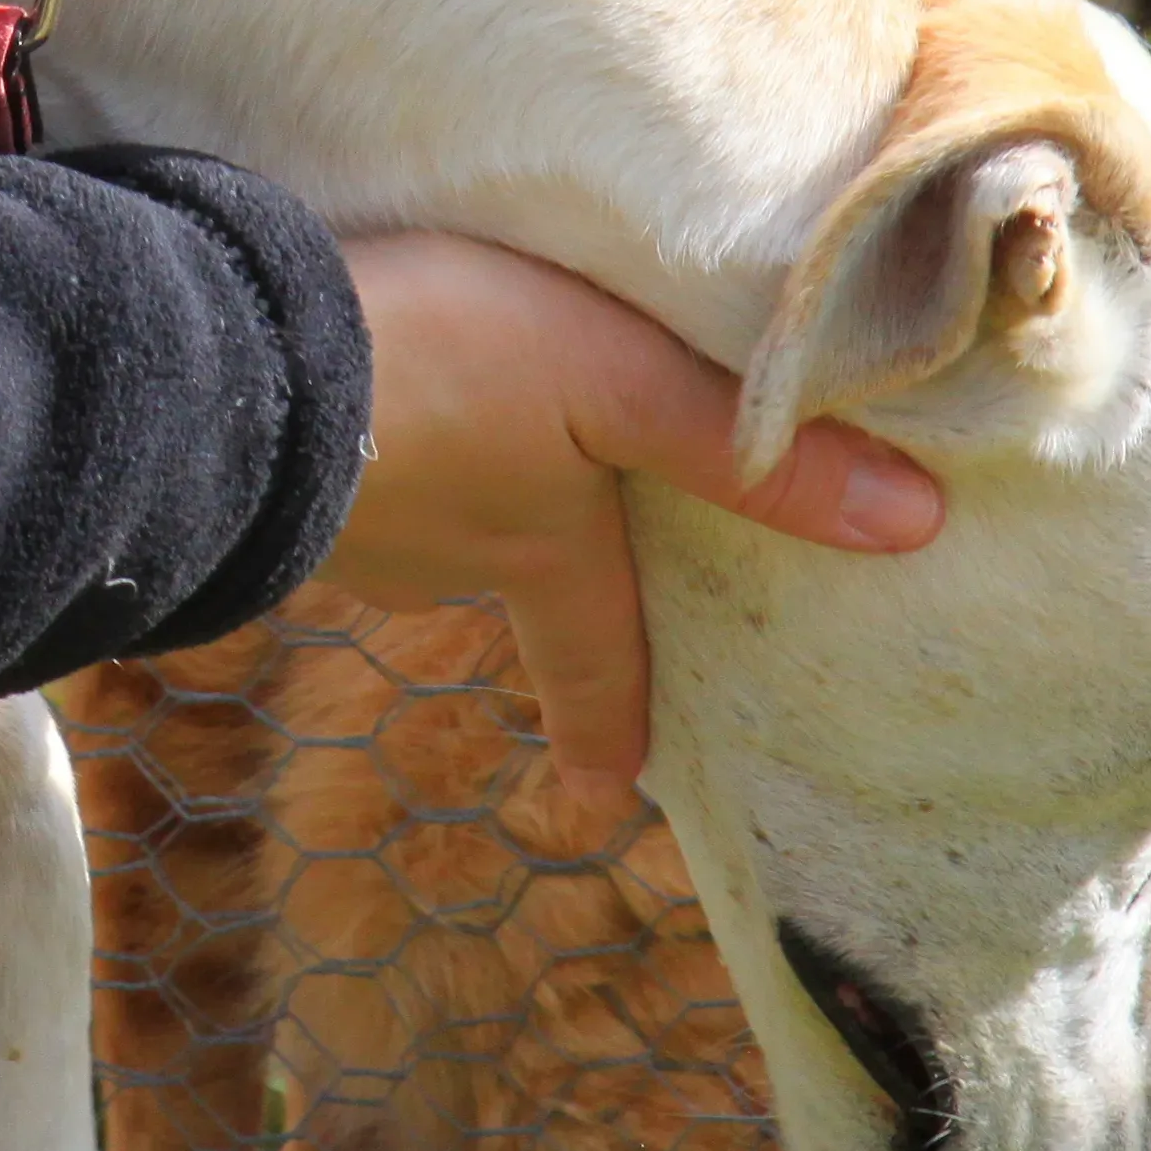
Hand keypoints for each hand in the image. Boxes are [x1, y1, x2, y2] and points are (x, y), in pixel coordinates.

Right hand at [319, 231, 945, 816]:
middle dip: (528, 579)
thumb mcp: (619, 385)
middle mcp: (440, 561)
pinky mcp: (270, 472)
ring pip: (420, 524)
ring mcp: (344, 525)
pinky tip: (363, 405)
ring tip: (454, 441)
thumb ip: (746, 448)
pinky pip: (343, 477)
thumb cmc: (449, 365)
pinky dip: (368, 451)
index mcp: (537, 555)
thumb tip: (915, 526)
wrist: (235, 351)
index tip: (615, 799)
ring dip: (440, 500)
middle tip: (542, 567)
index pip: (595, 660)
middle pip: (503, 583)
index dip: (610, 727)